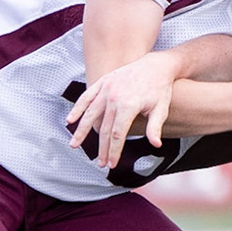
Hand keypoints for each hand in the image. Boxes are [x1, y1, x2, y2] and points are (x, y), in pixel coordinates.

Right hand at [67, 51, 182, 168]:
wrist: (156, 66)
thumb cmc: (160, 90)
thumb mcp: (161, 109)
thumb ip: (155, 127)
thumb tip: (155, 145)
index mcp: (129, 105)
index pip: (117, 134)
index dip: (114, 151)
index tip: (112, 164)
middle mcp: (114, 96)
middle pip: (104, 128)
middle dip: (101, 148)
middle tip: (100, 163)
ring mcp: (106, 88)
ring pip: (90, 114)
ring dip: (81, 131)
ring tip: (74, 145)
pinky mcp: (103, 82)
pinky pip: (86, 97)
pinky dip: (77, 108)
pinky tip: (70, 120)